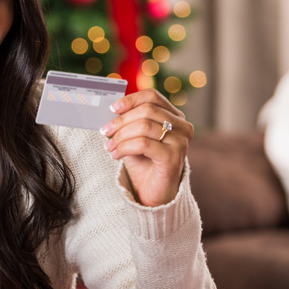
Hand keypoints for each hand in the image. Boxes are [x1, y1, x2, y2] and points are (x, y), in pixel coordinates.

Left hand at [100, 89, 192, 206]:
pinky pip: (143, 144)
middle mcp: (183, 127)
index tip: (112, 108)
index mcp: (175, 117)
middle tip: (105, 131)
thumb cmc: (143, 161)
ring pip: (144, 126)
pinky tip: (116, 154)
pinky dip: (124, 147)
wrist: (151, 191)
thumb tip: (111, 109)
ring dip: (120, 136)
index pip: (153, 97)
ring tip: (109, 146)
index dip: (130, 99)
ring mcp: (181, 142)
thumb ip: (128, 121)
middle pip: (147, 110)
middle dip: (121, 120)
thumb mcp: (133, 136)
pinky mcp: (174, 157)